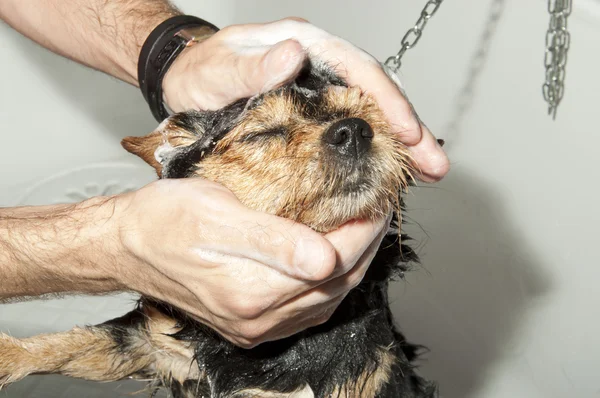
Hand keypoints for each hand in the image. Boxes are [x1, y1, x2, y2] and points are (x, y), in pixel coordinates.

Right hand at [113, 179, 388, 347]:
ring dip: (352, 267)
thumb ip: (275, 240)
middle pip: (336, 286)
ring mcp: (253, 327)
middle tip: (377, 213)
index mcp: (250, 290)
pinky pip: (307, 312)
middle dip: (366, 247)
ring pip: (327, 301)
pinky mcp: (248, 326)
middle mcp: (255, 318)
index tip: (376, 204)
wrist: (125, 245)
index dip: (363, 232)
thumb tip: (326, 257)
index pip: (333, 263)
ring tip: (363, 233)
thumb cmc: (163, 221)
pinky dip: (330, 286)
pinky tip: (333, 263)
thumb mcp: (217, 214)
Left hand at [163, 18, 448, 181]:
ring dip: (401, 141)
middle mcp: (318, 62)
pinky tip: (390, 171)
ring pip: (371, 110)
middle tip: (434, 164)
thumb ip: (251, 67)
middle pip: (377, 90)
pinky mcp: (316, 110)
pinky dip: (375, 148)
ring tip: (426, 173)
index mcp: (302, 43)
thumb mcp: (217, 71)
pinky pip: (353, 126)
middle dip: (409, 127)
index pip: (358, 67)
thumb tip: (294, 55)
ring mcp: (320, 86)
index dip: (388, 100)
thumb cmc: (199, 75)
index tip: (409, 132)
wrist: (185, 85)